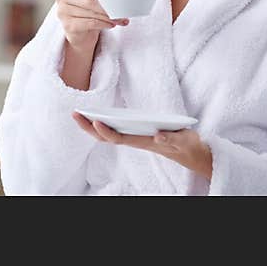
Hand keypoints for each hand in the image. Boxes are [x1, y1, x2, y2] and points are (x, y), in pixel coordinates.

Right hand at [55, 0, 128, 54]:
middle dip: (108, 6)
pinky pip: (90, 23)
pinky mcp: (68, 26)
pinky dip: (104, 24)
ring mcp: (63, 12)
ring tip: (121, 18)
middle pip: (89, 0)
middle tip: (122, 9)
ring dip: (109, 17)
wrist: (79, 32)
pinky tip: (112, 24)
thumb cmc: (87, 8)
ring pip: (92, 13)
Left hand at [71, 112, 212, 179]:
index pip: (120, 138)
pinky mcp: (138, 133)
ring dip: (92, 125)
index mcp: (144, 142)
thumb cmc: (186, 146)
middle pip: (108, 137)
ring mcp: (136, 137)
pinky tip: (94, 116)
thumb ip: (171, 139)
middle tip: (75, 114)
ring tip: (79, 112)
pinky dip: (103, 123)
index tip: (95, 121)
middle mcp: (136, 141)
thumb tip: (157, 135)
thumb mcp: (183, 141)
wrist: (192, 153)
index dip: (106, 131)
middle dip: (90, 127)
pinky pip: (116, 130)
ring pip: (109, 134)